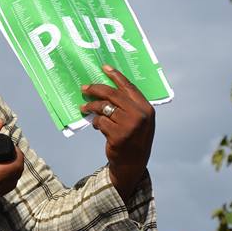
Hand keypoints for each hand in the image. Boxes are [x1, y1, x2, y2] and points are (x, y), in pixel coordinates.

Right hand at [0, 120, 24, 204]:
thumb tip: (0, 123)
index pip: (18, 165)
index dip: (18, 154)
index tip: (12, 147)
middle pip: (16, 176)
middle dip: (16, 163)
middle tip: (8, 153)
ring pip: (10, 185)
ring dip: (11, 173)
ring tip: (3, 162)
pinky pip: (2, 191)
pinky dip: (3, 182)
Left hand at [80, 64, 154, 201]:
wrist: (133, 163)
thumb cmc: (134, 138)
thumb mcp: (138, 120)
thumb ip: (128, 105)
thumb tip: (106, 88)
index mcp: (146, 108)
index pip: (129, 87)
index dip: (116, 76)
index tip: (104, 67)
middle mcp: (140, 115)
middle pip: (112, 94)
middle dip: (95, 89)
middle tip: (84, 88)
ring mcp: (129, 125)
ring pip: (103, 108)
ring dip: (91, 107)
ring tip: (85, 109)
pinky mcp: (118, 135)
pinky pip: (100, 122)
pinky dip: (95, 122)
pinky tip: (96, 125)